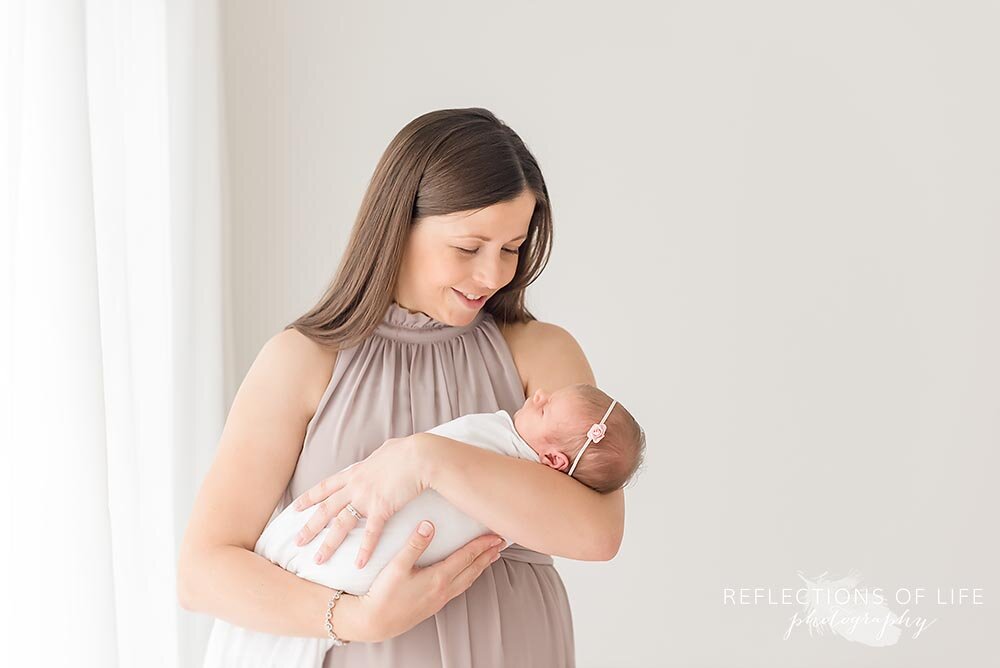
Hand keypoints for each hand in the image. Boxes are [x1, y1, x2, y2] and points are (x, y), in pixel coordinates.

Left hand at [293, 435, 428, 567]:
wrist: (420, 455)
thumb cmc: (408, 451)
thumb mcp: (387, 450)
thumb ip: (380, 457)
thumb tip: (383, 453)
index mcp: (356, 472)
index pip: (326, 487)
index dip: (310, 498)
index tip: (296, 508)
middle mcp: (355, 486)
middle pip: (326, 509)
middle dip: (310, 527)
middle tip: (297, 542)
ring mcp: (366, 497)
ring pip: (341, 524)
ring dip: (329, 544)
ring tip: (318, 560)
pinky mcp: (382, 508)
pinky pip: (370, 533)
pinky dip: (365, 550)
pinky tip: (359, 564)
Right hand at [353, 520, 504, 641]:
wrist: (375, 622)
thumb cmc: (384, 594)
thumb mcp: (397, 566)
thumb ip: (414, 545)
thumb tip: (429, 525)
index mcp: (438, 578)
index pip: (466, 557)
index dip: (482, 545)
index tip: (495, 535)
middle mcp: (443, 590)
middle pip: (473, 569)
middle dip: (488, 555)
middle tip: (501, 543)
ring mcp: (440, 599)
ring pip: (468, 580)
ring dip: (481, 567)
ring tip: (491, 557)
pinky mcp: (434, 605)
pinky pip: (459, 588)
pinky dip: (470, 577)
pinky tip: (468, 575)